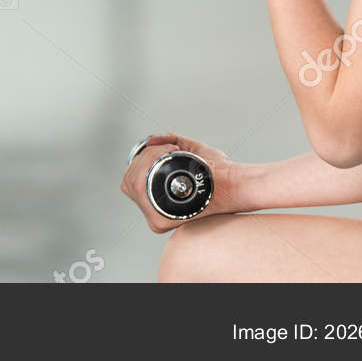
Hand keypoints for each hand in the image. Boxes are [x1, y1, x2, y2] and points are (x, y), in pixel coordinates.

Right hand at [121, 133, 237, 232]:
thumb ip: (171, 141)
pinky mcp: (160, 220)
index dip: (140, 161)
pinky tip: (168, 157)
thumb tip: (151, 141)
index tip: (159, 150)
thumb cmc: (218, 170)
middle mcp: (155, 211)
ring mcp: (156, 216)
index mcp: (160, 199)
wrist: (232, 182)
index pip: (131, 181)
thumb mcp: (191, 150)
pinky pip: (139, 188)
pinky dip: (149, 164)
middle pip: (129, 180)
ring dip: (147, 158)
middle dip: (144, 157)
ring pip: (132, 182)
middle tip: (166, 149)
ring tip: (169, 151)